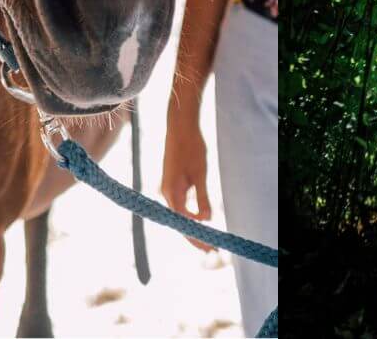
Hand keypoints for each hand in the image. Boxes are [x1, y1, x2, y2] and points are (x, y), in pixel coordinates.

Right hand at [161, 98, 212, 250]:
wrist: (180, 127)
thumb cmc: (191, 147)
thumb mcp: (200, 173)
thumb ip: (203, 197)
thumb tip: (207, 220)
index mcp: (171, 192)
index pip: (183, 222)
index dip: (196, 236)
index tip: (208, 247)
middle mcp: (165, 193)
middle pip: (179, 221)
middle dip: (194, 236)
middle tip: (211, 249)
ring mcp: (167, 188)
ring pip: (179, 214)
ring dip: (192, 227)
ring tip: (206, 239)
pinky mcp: (171, 184)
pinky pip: (179, 205)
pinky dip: (189, 215)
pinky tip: (199, 220)